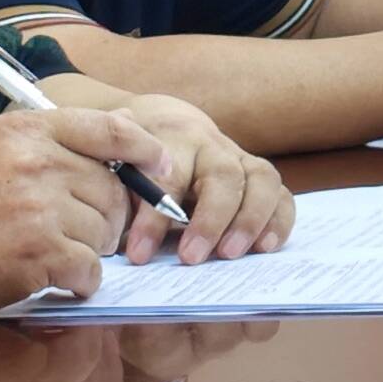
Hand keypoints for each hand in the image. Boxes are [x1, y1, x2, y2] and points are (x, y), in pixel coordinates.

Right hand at [0, 109, 142, 317]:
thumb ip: (52, 139)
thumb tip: (124, 134)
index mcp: (28, 129)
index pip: (111, 128)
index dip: (146, 148)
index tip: (163, 166)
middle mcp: (38, 162)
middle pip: (114, 189)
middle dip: (108, 215)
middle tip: (80, 232)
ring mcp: (37, 208)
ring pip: (104, 231)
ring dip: (91, 250)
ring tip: (56, 254)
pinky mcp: (34, 254)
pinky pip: (88, 269)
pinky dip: (81, 281)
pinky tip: (61, 281)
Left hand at [103, 93, 289, 264]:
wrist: (159, 122)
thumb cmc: (129, 154)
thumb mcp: (109, 159)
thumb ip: (107, 183)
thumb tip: (100, 226)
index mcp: (171, 140)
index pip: (168, 176)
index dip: (154, 218)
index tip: (137, 255)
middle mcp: (212, 146)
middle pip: (223, 176)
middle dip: (210, 219)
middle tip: (191, 258)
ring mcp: (240, 158)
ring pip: (261, 179)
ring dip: (249, 219)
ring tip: (231, 254)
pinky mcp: (258, 176)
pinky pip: (282, 193)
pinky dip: (279, 219)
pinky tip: (266, 247)